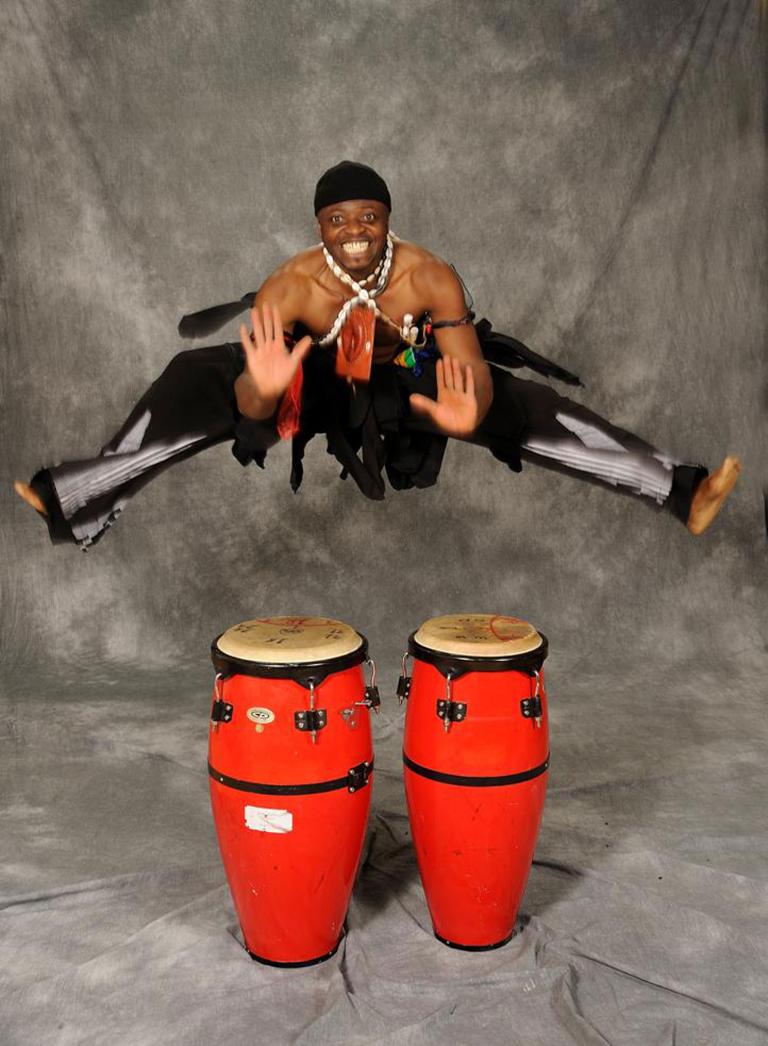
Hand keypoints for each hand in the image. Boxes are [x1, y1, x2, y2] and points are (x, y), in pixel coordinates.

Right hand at [237, 303, 311, 417]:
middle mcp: (269, 346)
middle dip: (266, 316)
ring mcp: (260, 350)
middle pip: (267, 328)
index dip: (276, 318)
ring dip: (256, 322)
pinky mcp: (252, 357)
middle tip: (264, 303)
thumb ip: (300, 350)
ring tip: (254, 310)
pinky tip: (242, 327)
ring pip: (258, 333)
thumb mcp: (293, 363)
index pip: (278, 329)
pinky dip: (245, 337)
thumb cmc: (281, 377)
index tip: (275, 307)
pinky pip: (248, 345)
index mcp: (279, 346)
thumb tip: (309, 338)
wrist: (269, 389)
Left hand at [409, 356, 479, 436]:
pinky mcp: (469, 399)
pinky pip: (469, 386)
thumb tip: (412, 397)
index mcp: (443, 395)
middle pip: (450, 377)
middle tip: (446, 356)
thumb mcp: (433, 411)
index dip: (440, 371)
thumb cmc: (447, 423)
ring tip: (455, 359)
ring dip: (457, 369)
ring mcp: (461, 395)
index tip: (439, 361)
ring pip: (459, 379)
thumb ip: (423, 403)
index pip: (441, 380)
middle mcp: (452, 394)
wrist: (459, 430)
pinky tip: (468, 369)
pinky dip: (469, 377)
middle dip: (448, 367)